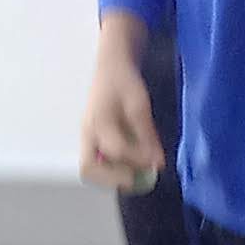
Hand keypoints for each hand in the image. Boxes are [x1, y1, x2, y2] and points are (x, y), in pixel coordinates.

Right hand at [82, 49, 164, 192]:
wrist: (110, 66)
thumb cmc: (124, 81)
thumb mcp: (139, 105)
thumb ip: (147, 136)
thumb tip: (158, 163)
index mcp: (99, 121)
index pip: (116, 150)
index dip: (137, 160)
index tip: (155, 163)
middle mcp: (87, 132)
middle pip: (88, 168)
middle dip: (112, 178)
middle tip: (135, 178)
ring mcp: (86, 136)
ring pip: (89, 168)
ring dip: (110, 177)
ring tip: (133, 174)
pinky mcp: (90, 139)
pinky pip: (95, 162)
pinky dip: (110, 169)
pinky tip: (128, 166)